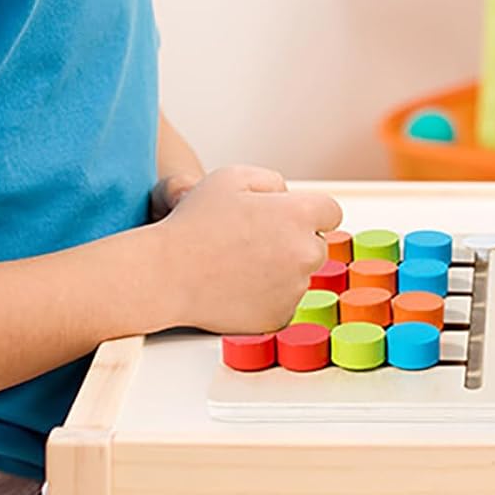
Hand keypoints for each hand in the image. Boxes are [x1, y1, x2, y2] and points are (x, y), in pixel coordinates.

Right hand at [151, 164, 343, 333]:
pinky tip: (238, 288)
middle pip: (317, 246)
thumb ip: (272, 181)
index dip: (308, 214)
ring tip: (239, 266)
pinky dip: (269, 298)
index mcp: (300, 215)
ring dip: (282, 272)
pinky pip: (284, 303)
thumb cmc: (195, 224)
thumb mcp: (233, 177)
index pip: (330, 212)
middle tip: (256, 244)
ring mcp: (294, 289)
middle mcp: (305, 253)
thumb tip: (289, 197)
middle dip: (296, 243)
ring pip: (301, 277)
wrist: (164, 275)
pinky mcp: (278, 317)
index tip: (287, 220)